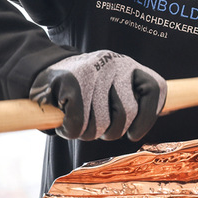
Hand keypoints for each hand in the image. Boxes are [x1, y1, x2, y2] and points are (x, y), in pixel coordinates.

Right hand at [29, 51, 165, 141]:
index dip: (148, 118)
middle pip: (127, 114)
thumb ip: (129, 105)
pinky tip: (64, 120)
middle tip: (96, 127)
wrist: (43, 72)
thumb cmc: (83, 91)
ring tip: (77, 121)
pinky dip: (69, 131)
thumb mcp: (111, 92)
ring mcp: (94, 69)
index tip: (133, 133)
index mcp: (130, 68)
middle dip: (110, 131)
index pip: (155, 90)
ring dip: (86, 132)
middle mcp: (116, 63)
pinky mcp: (71, 80)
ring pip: (100, 124)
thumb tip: (142, 128)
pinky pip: (78, 124)